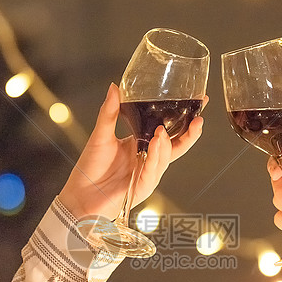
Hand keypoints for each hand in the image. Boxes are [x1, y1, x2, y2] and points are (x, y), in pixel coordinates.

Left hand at [59, 83, 204, 219]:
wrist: (80, 194)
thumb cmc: (91, 167)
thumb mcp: (101, 134)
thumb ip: (110, 112)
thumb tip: (114, 86)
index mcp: (142, 144)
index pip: (170, 130)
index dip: (185, 119)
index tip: (200, 102)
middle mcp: (148, 159)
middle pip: (177, 146)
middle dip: (190, 134)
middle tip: (198, 119)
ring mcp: (147, 174)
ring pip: (164, 159)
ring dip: (166, 145)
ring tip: (161, 133)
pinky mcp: (141, 188)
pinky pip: (151, 173)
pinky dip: (154, 160)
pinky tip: (154, 147)